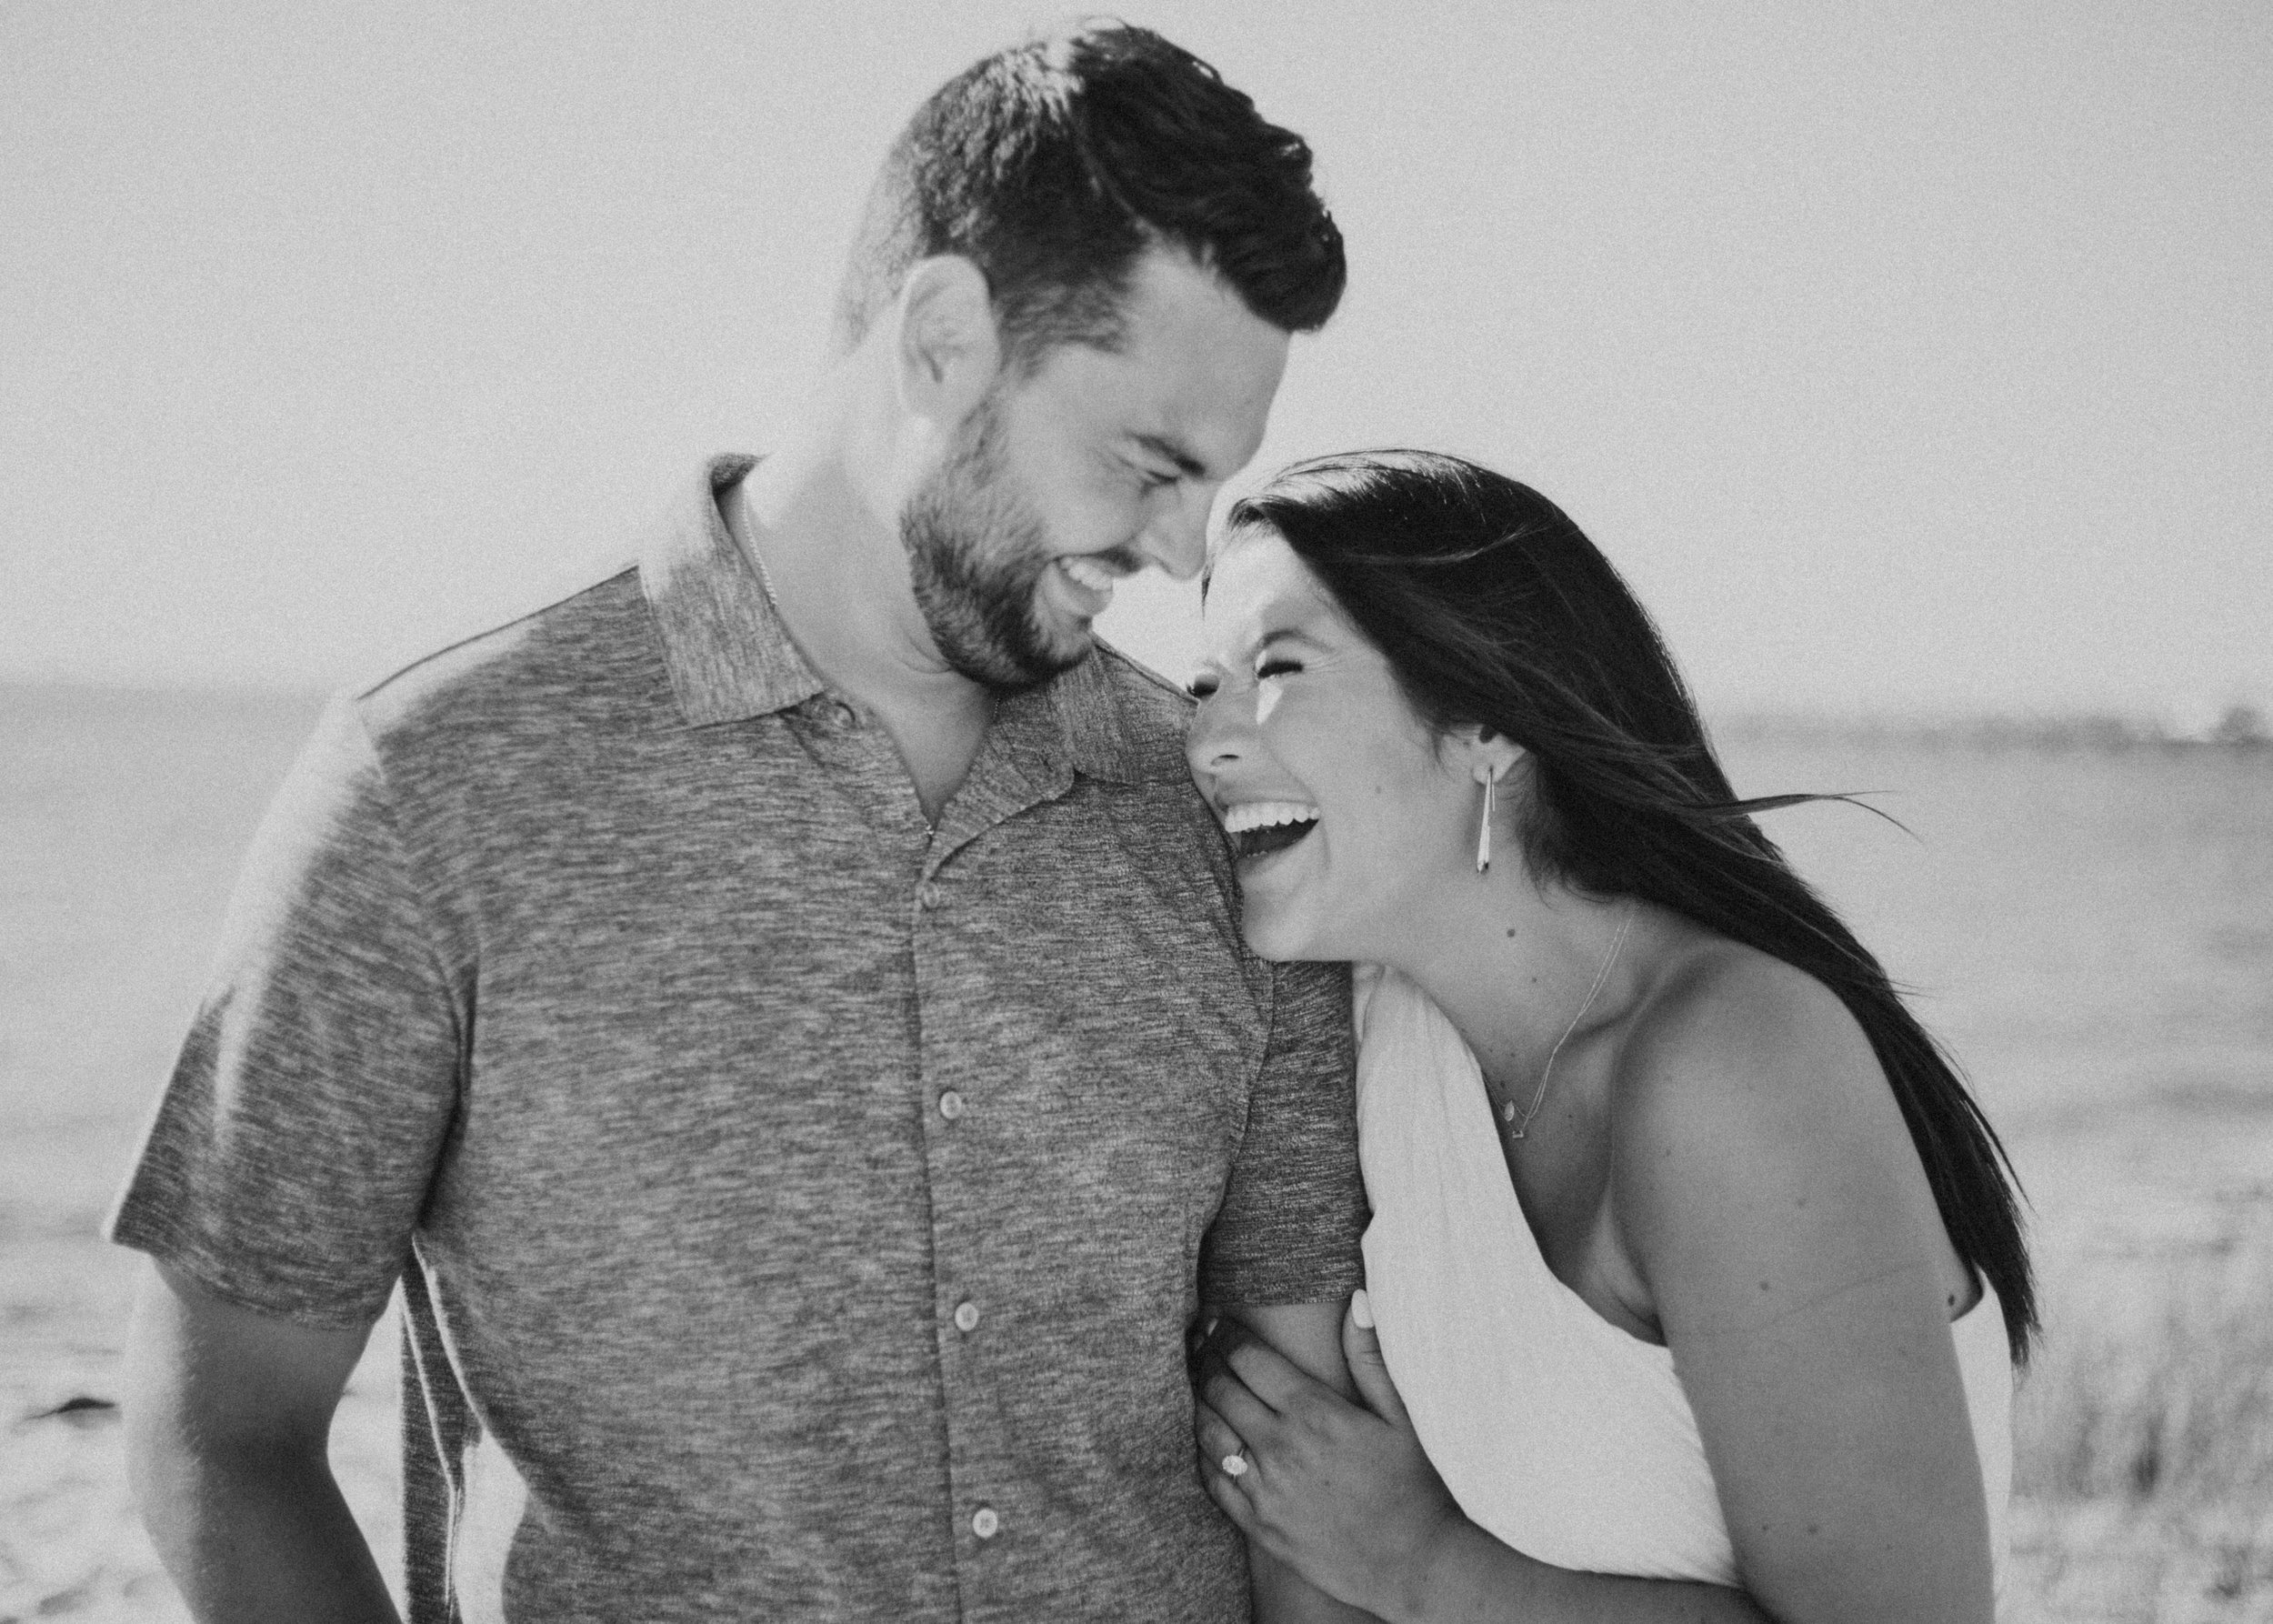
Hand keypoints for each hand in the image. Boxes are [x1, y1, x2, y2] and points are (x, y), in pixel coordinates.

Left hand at [1194, 1290, 1465, 1618]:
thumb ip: (1370, 1357)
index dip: (1226, 1332)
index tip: (1217, 1319)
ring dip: (1199, 1401)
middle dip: (1205, 1358)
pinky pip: (1212, 1480)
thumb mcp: (1400, 1417)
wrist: (1412, 1564)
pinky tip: (1210, 1438)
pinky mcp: (1257, 1524)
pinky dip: (1203, 1452)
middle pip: (1220, 1388)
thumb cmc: (1412, 1486)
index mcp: (1315, 1414)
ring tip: (1200, 1383)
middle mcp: (1283, 1448)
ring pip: (1208, 1431)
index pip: (1249, 1358)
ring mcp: (1265, 1489)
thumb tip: (1359, 1300)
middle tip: (1201, 1343)